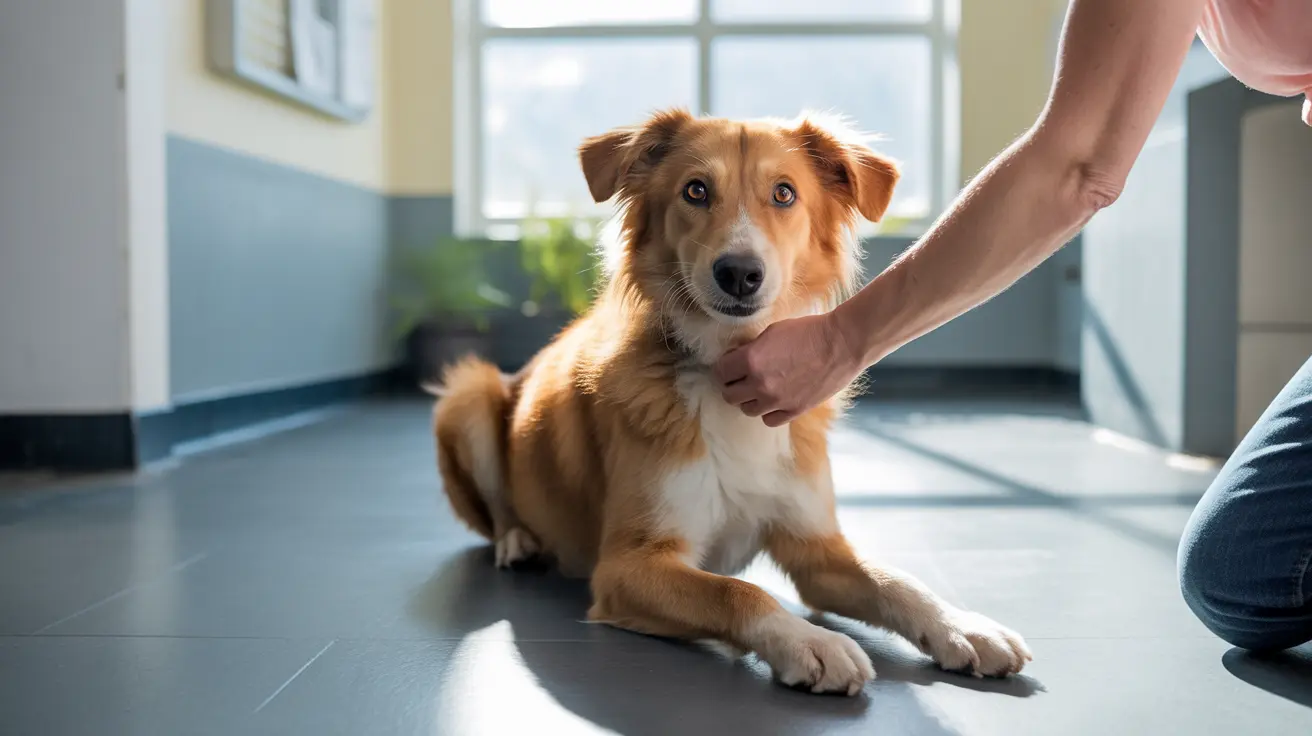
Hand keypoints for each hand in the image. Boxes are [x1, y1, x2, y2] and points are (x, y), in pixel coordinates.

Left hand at [713, 312, 864, 426]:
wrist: (841, 344)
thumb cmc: (808, 331)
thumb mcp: (772, 332)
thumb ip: (751, 349)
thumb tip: (738, 358)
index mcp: (751, 360)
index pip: (720, 372)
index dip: (725, 366)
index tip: (731, 364)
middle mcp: (759, 384)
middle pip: (729, 395)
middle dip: (733, 384)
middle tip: (741, 377)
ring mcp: (777, 401)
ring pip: (747, 410)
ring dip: (749, 399)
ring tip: (759, 389)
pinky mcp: (794, 411)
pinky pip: (769, 420)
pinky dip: (768, 411)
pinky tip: (775, 400)